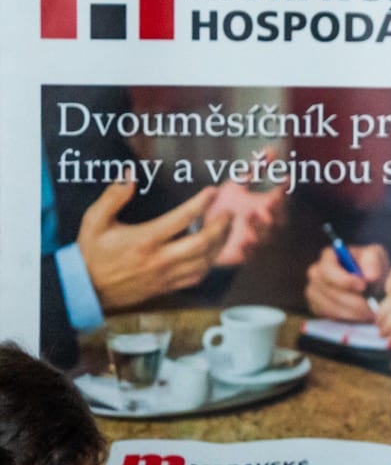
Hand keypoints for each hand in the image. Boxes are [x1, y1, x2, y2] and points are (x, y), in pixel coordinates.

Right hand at [77, 181, 231, 309]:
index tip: (213, 192)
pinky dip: (210, 263)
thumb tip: (129, 175)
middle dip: (221, 226)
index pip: (181, 219)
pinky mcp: (168, 286)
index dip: (201, 204)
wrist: (87, 289)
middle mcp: (160, 258)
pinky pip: (197, 276)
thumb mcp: (94, 221)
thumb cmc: (92, 253)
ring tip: (226, 229)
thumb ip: (112, 197)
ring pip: (205, 261)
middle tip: (230, 212)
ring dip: (220, 244)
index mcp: (145, 239)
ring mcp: (166, 275)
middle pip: (202, 243)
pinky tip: (213, 252)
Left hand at [206, 161, 286, 266]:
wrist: (204, 233)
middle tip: (270, 201)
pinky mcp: (244, 254)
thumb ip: (254, 170)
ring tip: (251, 216)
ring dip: (261, 227)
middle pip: (279, 218)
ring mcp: (255, 238)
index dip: (284, 187)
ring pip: (266, 236)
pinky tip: (243, 242)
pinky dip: (248, 249)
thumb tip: (270, 149)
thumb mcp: (237, 185)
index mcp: (265, 205)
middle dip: (277, 210)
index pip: (282, 195)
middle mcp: (264, 222)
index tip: (284, 177)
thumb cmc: (224, 208)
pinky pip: (250, 254)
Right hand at [305, 243, 389, 321]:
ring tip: (369, 314)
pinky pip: (328, 316)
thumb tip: (369, 276)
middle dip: (351, 301)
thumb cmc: (370, 267)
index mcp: (328, 256)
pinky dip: (345, 319)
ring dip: (350, 313)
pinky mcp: (317, 307)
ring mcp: (314, 291)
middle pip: (328, 290)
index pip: (328, 269)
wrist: (369, 283)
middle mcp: (316, 273)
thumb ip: (373, 261)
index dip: (344, 280)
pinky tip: (359, 317)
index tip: (363, 287)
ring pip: (328, 306)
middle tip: (371, 308)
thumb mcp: (376, 256)